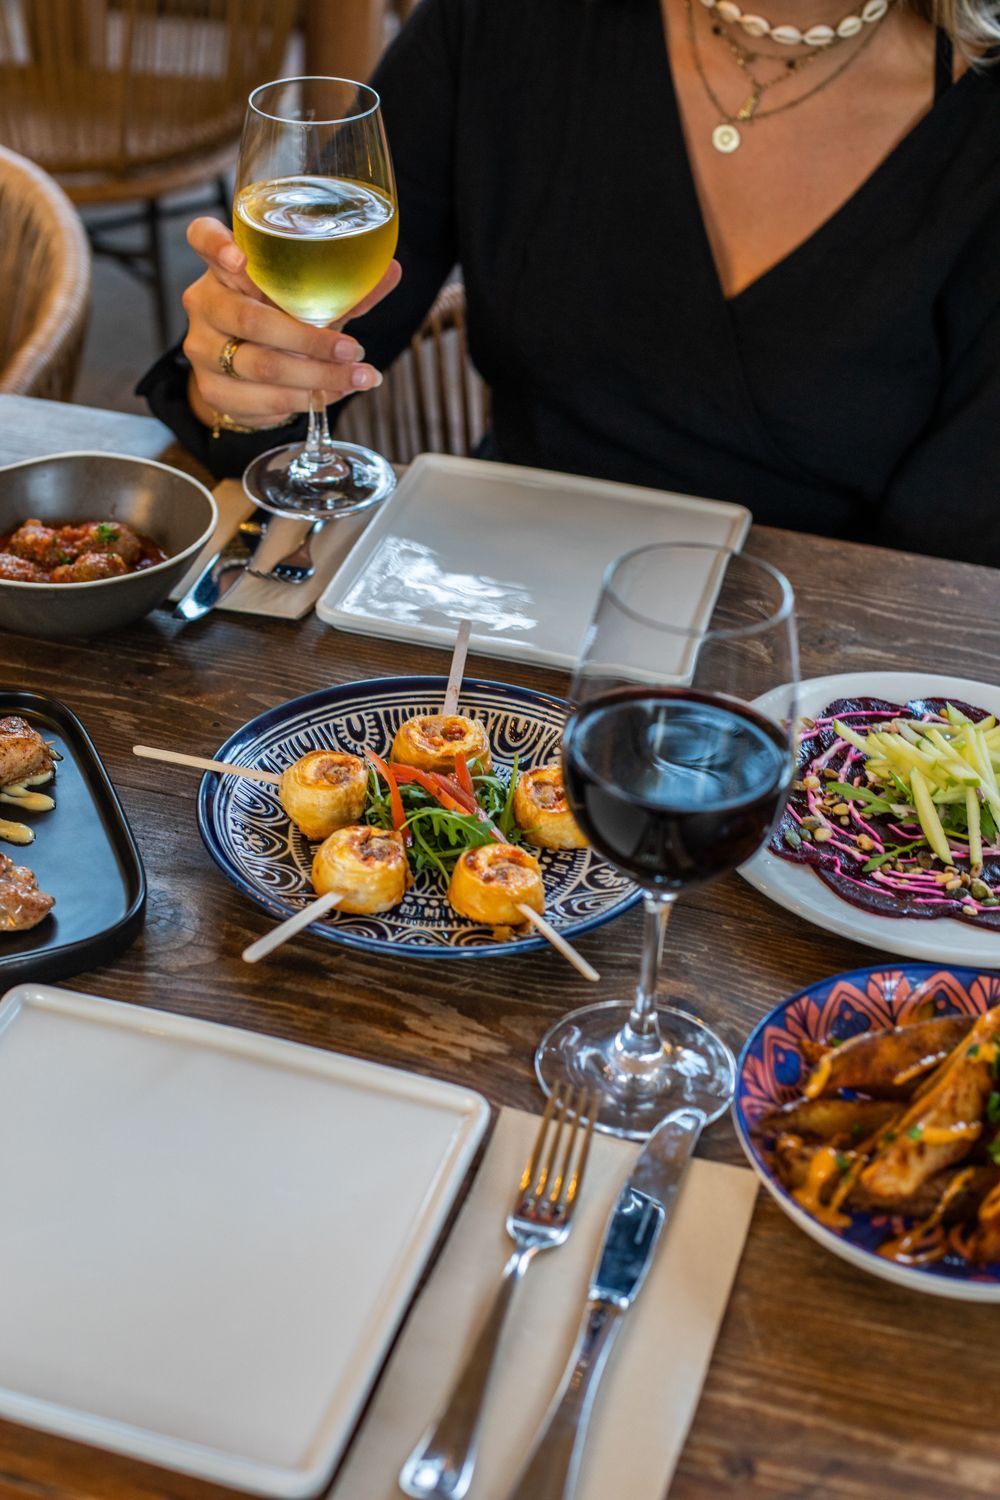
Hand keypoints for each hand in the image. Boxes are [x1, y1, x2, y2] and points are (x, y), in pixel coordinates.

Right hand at [181, 216, 402, 429]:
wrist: (242, 373)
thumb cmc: (277, 321)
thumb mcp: (305, 300)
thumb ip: (343, 287)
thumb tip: (391, 269)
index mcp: (223, 266)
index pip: (203, 238)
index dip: (217, 246)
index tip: (240, 259)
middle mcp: (205, 303)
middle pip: (251, 319)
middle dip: (310, 340)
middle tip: (353, 349)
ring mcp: (202, 348)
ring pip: (262, 366)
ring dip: (318, 376)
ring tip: (357, 378)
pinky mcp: (211, 389)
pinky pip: (263, 399)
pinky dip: (304, 399)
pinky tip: (332, 393)